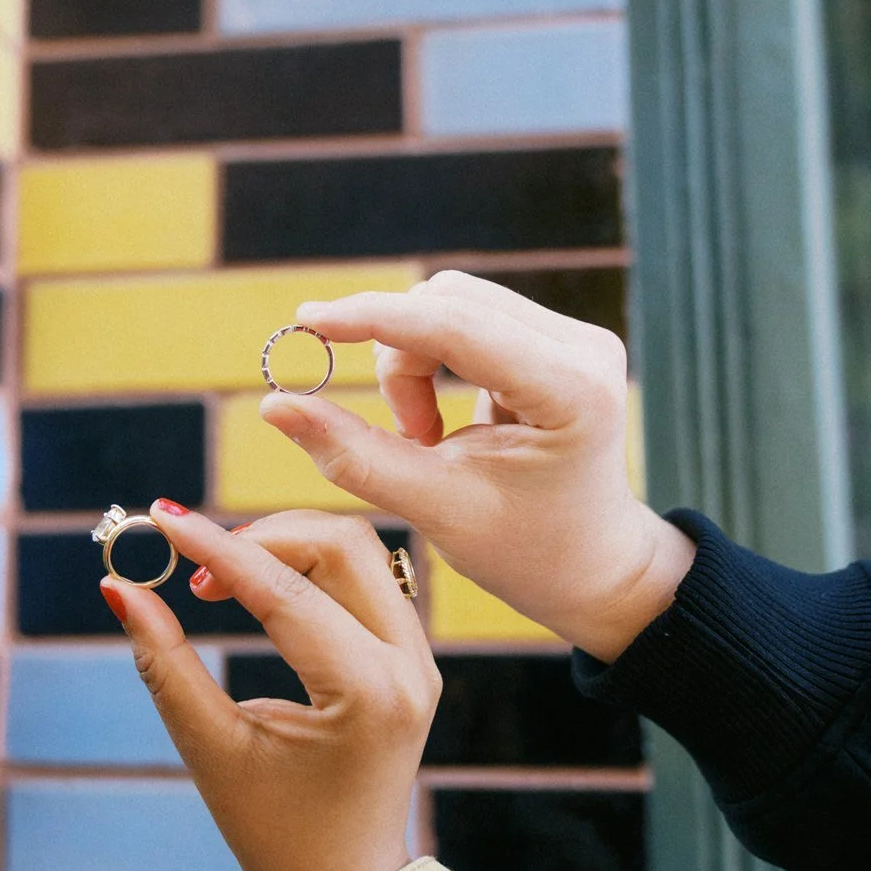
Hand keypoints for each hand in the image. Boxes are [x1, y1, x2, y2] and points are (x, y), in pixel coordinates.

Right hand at [100, 505, 440, 870]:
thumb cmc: (274, 832)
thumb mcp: (212, 748)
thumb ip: (166, 664)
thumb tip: (119, 589)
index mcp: (368, 693)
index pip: (285, 591)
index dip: (217, 547)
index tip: (162, 517)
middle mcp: (409, 665)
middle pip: (340, 544)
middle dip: (261, 536)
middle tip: (196, 569)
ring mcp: (419, 658)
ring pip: (357, 551)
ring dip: (286, 545)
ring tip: (220, 580)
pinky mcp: (411, 657)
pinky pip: (365, 579)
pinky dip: (308, 567)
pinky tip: (258, 588)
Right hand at [259, 271, 694, 662]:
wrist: (596, 568)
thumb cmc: (525, 552)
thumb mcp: (433, 508)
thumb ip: (352, 455)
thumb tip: (274, 404)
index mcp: (571, 392)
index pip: (455, 326)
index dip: (374, 319)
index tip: (307, 321)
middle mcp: (584, 348)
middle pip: (448, 302)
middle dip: (398, 359)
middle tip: (404, 436)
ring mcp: (577, 337)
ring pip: (451, 304)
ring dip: (412, 361)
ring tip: (425, 437)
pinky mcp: (559, 338)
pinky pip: (467, 317)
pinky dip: (432, 360)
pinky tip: (445, 422)